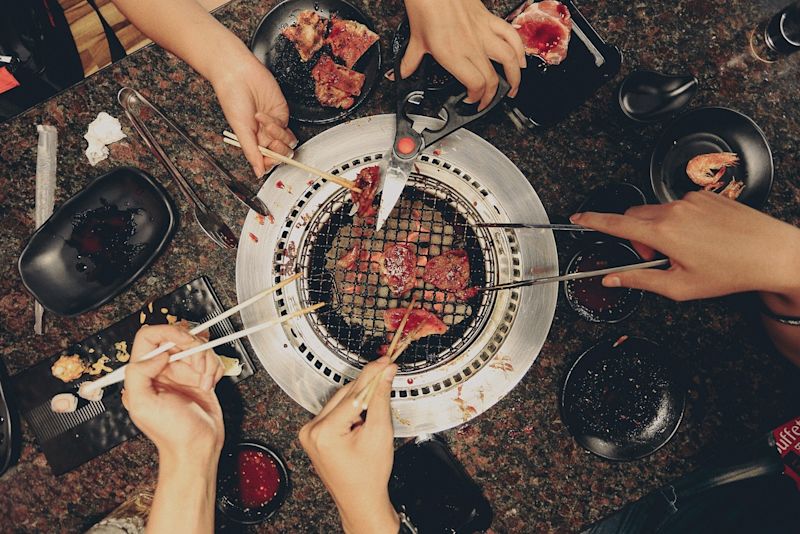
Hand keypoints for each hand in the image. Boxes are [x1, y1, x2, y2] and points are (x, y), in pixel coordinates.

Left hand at [123, 325, 224, 462]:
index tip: (181, 345)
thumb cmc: (170, 433)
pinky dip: (215, 369)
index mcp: (144, 372)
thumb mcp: (142, 405)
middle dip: (194, 347)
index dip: (167, 333)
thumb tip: (155, 355)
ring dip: (207, 361)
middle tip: (197, 365)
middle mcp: (163, 369)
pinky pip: (211, 359)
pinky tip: (209, 385)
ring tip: (204, 381)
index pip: (150, 336)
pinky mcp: (201, 376)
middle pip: (179, 336)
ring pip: (199, 346)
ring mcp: (183, 372)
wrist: (197, 447)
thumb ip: (138, 374)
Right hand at [212, 55, 297, 176]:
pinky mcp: (281, 113)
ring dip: (277, 136)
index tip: (268, 159)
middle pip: (280, 153)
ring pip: (287, 142)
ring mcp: (274, 124)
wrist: (238, 74)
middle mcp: (263, 134)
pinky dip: (277, 124)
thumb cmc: (232, 98)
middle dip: (277, 150)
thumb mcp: (240, 129)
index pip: (267, 160)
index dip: (271, 162)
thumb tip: (258, 173)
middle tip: (269, 141)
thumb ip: (251, 152)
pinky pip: (286, 126)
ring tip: (263, 123)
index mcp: (252, 141)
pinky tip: (265, 115)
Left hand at [300, 358, 399, 533]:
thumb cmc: (369, 476)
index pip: (354, 394)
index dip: (373, 375)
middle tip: (387, 371)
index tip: (386, 362)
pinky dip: (350, 409)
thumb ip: (380, 398)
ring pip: (340, 402)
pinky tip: (363, 414)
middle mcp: (311, 430)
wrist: (361, 501)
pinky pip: (335, 412)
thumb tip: (385, 374)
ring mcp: (310, 433)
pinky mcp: (313, 435)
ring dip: (359, 398)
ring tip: (377, 402)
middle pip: (345, 395)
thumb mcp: (379, 433)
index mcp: (324, 432)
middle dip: (367, 385)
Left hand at [402, 0, 525, 108]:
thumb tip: (403, 72)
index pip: (475, 85)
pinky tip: (520, 60)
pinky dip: (519, 50)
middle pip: (492, 79)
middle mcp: (471, 46)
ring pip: (508, 59)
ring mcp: (482, 32)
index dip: (477, 98)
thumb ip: (410, 60)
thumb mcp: (415, 39)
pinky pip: (511, 36)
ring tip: (513, 88)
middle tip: (488, 101)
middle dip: (492, 96)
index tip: (471, 101)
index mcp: (452, 54)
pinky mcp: (488, 20)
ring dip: (514, 77)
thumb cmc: (425, 7)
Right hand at [571, 191, 799, 301]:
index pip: (615, 224)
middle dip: (636, 237)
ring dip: (660, 230)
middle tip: (655, 258)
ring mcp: (691, 200)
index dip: (592, 221)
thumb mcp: (680, 287)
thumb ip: (640, 280)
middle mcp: (674, 210)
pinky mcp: (705, 196)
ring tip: (687, 251)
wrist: (772, 253)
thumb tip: (614, 279)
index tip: (578, 219)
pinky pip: (679, 206)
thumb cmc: (732, 271)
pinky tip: (702, 238)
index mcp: (664, 233)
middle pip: (635, 217)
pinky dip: (680, 222)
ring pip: (657, 213)